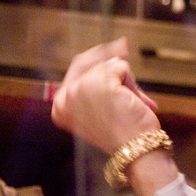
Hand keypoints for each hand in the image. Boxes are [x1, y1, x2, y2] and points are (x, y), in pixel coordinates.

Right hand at [51, 37, 160, 152]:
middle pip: (87, 60)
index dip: (94, 56)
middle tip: (122, 44)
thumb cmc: (124, 132)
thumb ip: (103, 84)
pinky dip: (132, 83)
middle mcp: (64, 96)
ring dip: (127, 81)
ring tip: (131, 104)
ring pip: (109, 64)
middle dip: (108, 57)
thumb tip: (119, 54)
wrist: (135, 150)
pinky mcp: (99, 83)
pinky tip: (133, 102)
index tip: (112, 47)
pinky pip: (122, 67)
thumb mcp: (104, 107)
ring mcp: (80, 88)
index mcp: (60, 106)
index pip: (75, 68)